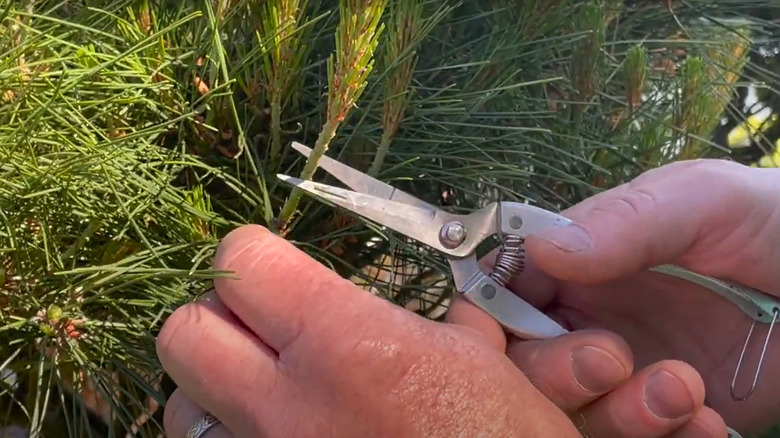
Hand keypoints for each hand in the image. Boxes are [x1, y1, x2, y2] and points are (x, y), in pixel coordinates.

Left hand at [155, 225, 694, 437]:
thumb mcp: (483, 365)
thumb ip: (432, 323)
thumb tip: (437, 312)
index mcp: (344, 343)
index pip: (241, 264)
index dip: (257, 257)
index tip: (280, 270)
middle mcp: (285, 403)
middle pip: (183, 333)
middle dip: (217, 319)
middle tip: (263, 328)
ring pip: (180, 408)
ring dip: (211, 390)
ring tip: (264, 395)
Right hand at [453, 159, 779, 435]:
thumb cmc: (771, 221)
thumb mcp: (703, 199)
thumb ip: (627, 220)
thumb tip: (543, 249)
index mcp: (580, 265)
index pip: (506, 292)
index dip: (494, 315)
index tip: (509, 333)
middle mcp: (593, 321)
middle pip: (528, 365)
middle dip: (556, 372)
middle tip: (611, 360)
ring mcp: (631, 374)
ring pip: (579, 414)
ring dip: (619, 412)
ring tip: (682, 390)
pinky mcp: (671, 418)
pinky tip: (705, 421)